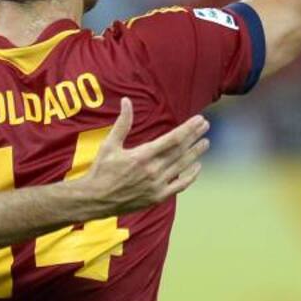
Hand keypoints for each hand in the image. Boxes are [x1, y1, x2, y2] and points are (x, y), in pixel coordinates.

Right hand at [84, 97, 209, 212]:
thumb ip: (122, 123)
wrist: (95, 199)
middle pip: (181, 150)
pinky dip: (190, 176)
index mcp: (142, 155)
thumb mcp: (109, 144)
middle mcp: (153, 170)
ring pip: (182, 166)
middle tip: (206, 125)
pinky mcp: (157, 197)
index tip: (199, 120)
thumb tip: (126, 101)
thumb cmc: (101, 171)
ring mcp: (157, 185)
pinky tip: (197, 167)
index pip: (173, 139)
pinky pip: (179, 186)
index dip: (188, 128)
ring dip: (195, 153)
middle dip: (195, 136)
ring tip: (206, 142)